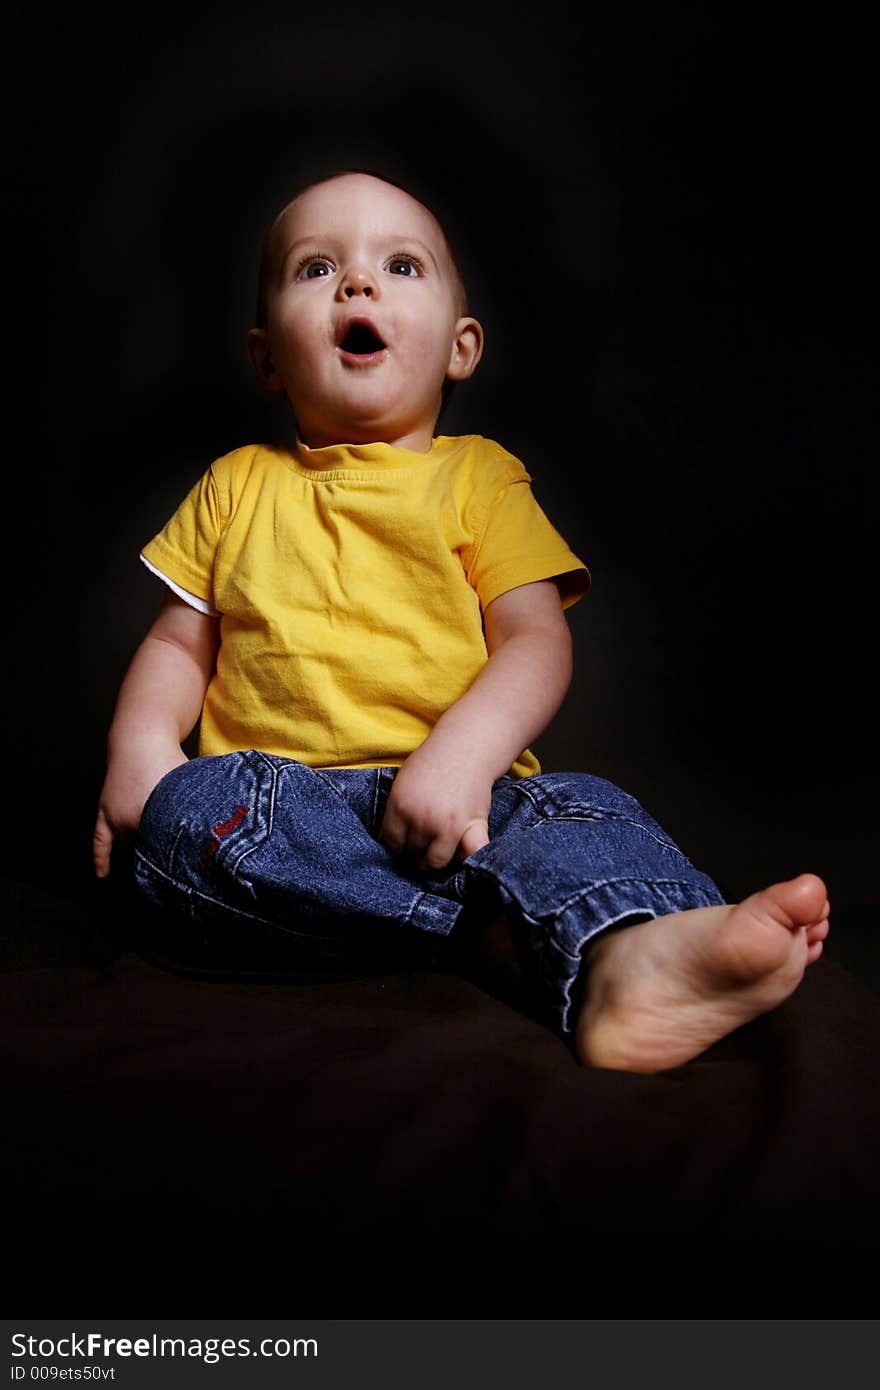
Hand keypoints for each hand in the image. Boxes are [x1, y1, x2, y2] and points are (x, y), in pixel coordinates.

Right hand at [93, 738, 187, 878]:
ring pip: (128, 846)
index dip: (179, 862)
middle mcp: (129, 818)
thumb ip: (200, 810)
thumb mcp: (189, 787)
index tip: (189, 873)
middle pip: (148, 849)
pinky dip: (101, 859)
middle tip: (178, 871)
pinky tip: (102, 875)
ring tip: (154, 872)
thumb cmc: (168, 760)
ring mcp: (114, 816)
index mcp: (153, 813)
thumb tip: (217, 831)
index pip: (167, 848)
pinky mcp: (105, 811)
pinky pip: (99, 841)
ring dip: (140, 856)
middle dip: (162, 859)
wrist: (139, 738)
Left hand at [377, 741, 492, 872]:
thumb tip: (387, 840)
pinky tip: (458, 854)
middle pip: (411, 852)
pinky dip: (463, 859)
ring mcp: (448, 825)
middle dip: (413, 851)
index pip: (391, 842)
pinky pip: (467, 856)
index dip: (396, 844)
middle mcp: (422, 818)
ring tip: (434, 850)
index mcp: (400, 805)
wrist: (467, 747)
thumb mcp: (402, 782)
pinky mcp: (473, 827)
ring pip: (434, 861)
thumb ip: (395, 811)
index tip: (402, 842)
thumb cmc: (433, 762)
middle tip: (420, 844)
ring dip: (433, 859)